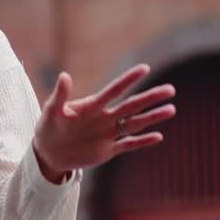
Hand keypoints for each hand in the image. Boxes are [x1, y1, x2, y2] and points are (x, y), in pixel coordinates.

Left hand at [32, 64, 175, 181]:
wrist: (48, 152)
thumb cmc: (48, 127)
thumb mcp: (50, 111)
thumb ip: (59, 95)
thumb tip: (64, 75)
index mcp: (92, 106)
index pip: (114, 90)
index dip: (128, 79)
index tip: (144, 68)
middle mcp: (104, 118)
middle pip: (131, 106)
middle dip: (150, 98)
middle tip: (171, 89)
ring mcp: (108, 134)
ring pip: (135, 124)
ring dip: (152, 118)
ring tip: (171, 109)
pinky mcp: (108, 150)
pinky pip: (128, 145)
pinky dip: (142, 141)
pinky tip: (158, 136)